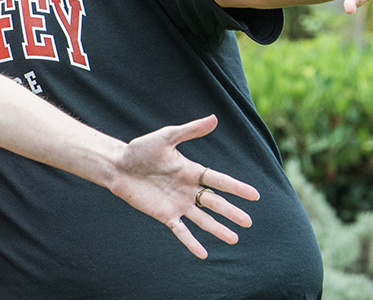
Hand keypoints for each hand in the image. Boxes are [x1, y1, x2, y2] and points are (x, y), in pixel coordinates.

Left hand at [104, 115, 260, 258]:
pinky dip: (191, 242)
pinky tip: (203, 254)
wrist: (117, 166)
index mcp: (192, 171)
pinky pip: (180, 231)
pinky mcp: (164, 215)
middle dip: (231, 213)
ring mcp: (177, 204)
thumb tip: (214, 118)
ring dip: (217, 229)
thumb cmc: (140, 150)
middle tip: (248, 222)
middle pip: (214, 203)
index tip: (255, 196)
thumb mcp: (166, 138)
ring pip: (202, 219)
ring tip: (234, 239)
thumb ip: (190, 131)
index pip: (219, 181)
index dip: (236, 188)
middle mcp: (188, 189)